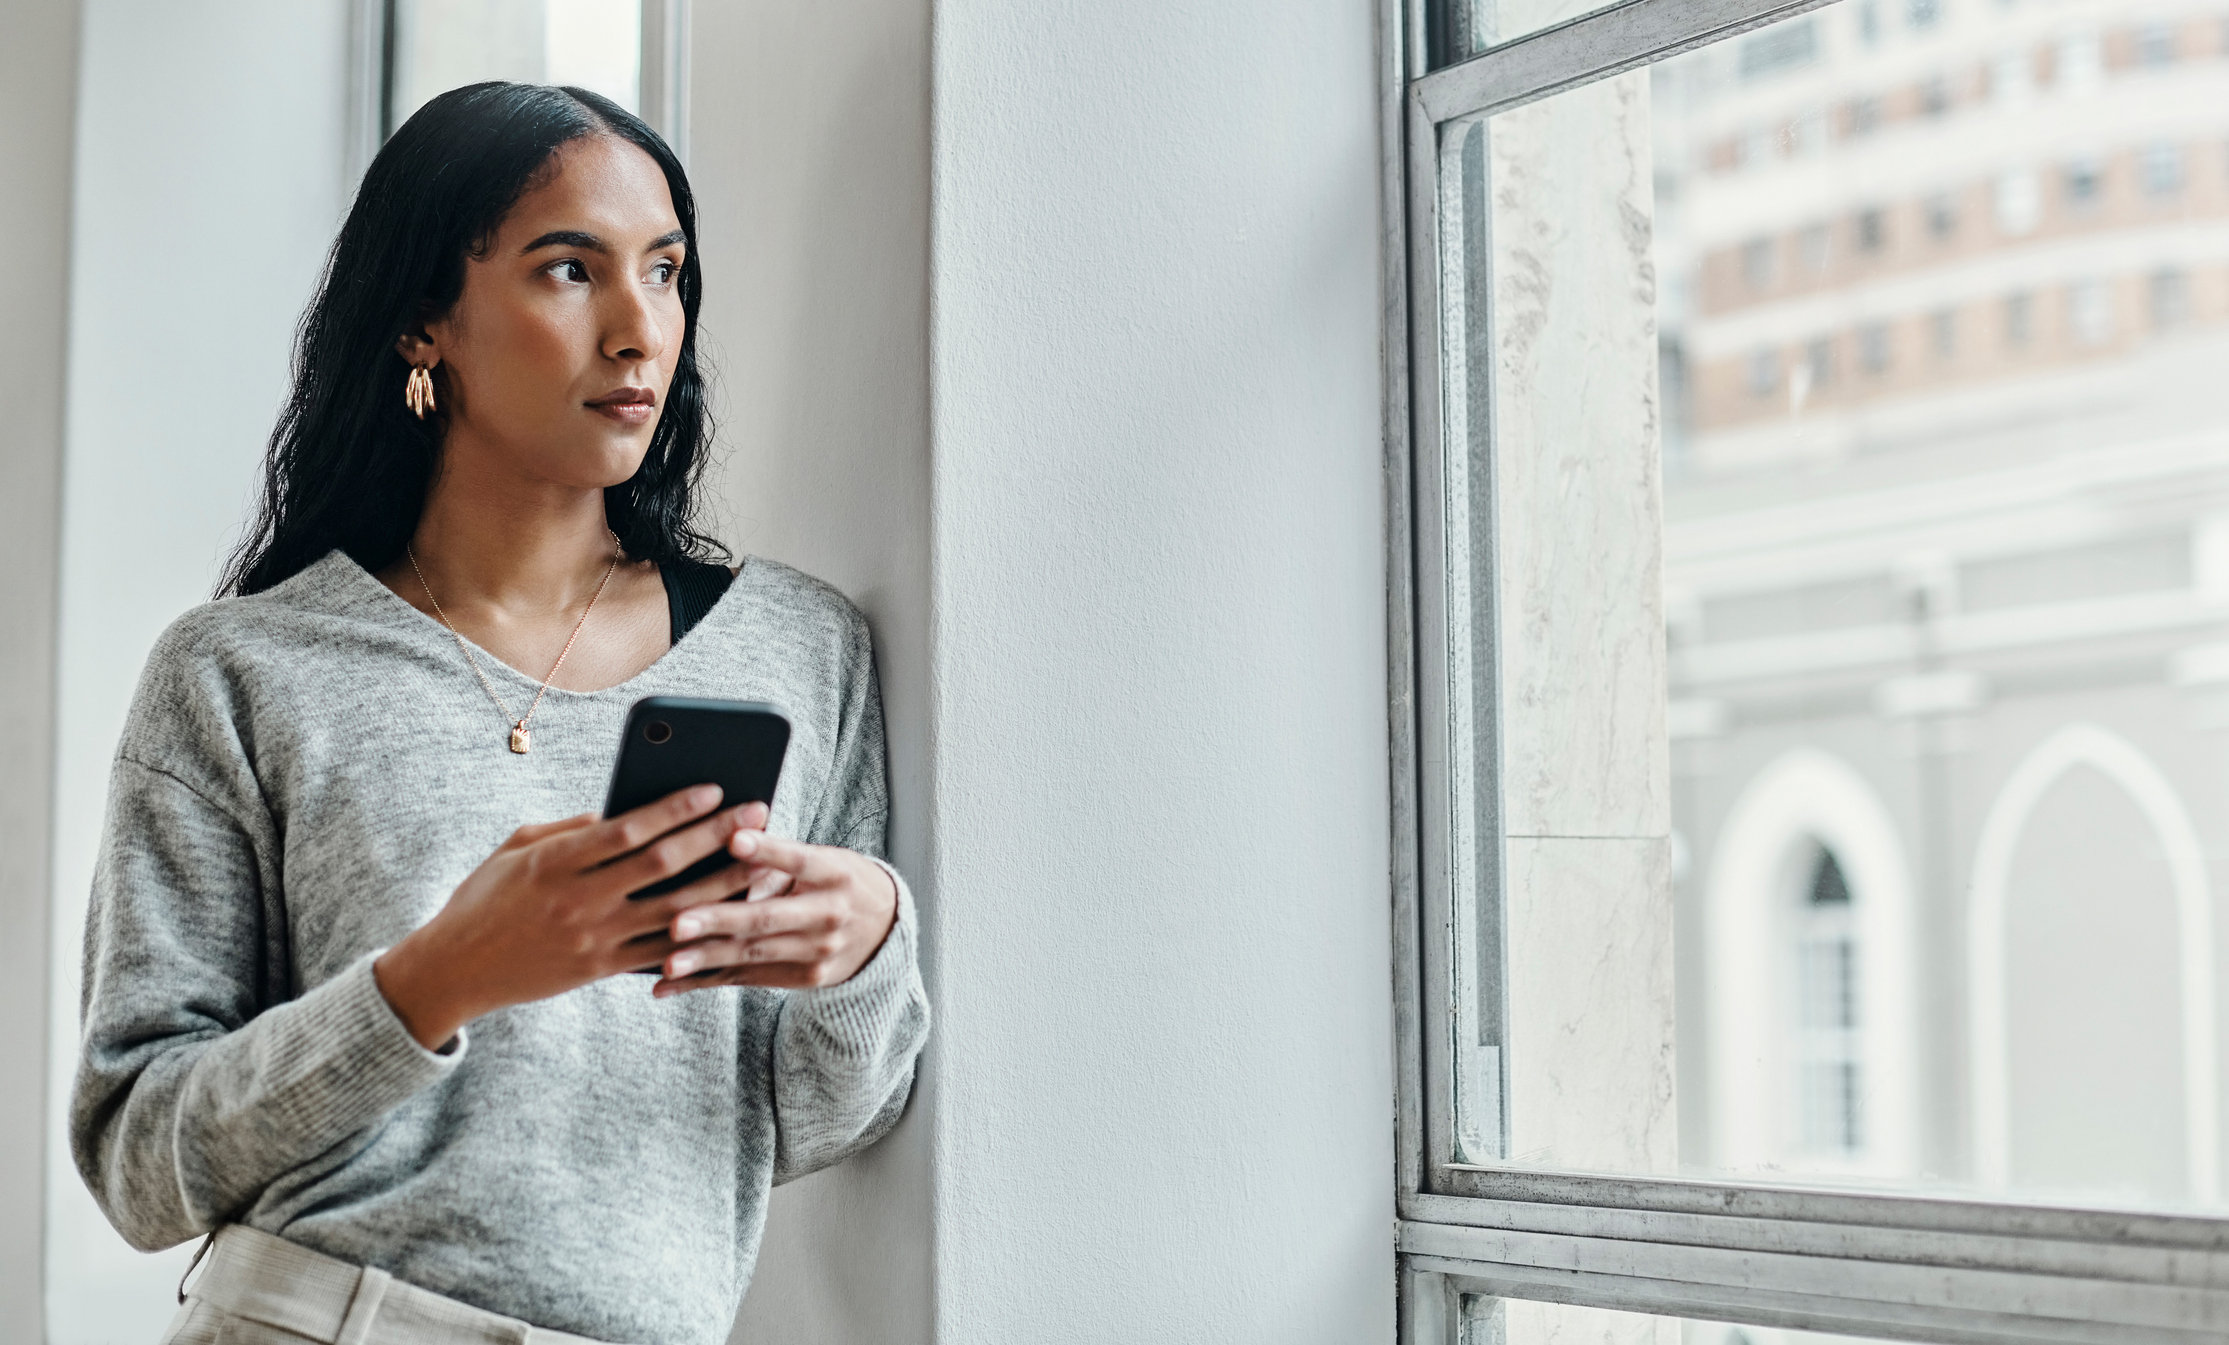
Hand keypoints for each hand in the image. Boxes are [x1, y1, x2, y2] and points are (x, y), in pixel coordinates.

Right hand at [374, 787, 769, 1048]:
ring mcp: (593, 939)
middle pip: (662, 865)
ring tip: (762, 861)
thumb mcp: (517, 848)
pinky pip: (661, 953)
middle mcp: (578, 901)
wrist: (453, 970)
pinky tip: (732, 914)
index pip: (627, 829)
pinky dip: (700, 932)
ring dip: (724, 884)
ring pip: (674, 910)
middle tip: (756, 812)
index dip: (675, 809)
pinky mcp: (600, 970)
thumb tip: (626, 811)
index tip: (714, 788)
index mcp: (555, 862)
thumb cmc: (485, 897)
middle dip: (715, 837)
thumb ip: (573, 828)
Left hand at [652, 831, 899, 996]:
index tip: (733, 839)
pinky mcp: (805, 978)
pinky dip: (705, 981)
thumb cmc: (838, 881)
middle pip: (769, 918)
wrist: (885, 929)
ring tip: (669, 962)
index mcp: (835, 874)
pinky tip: (669, 985)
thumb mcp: (824, 860)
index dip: (768, 850)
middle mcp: (830, 915)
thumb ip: (779, 858)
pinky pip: (748, 978)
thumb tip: (727, 844)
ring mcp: (818, 953)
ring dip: (707, 959)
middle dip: (720, 921)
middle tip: (678, 923)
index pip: (799, 860)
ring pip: (754, 954)